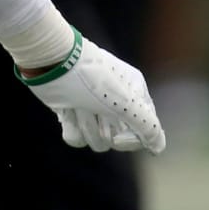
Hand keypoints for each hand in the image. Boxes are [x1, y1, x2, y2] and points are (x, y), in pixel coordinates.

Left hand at [21, 33, 165, 154]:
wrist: (51, 62)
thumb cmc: (90, 77)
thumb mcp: (124, 102)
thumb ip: (147, 126)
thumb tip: (158, 147)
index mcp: (135, 94)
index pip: (144, 131)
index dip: (131, 140)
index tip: (118, 138)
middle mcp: (117, 102)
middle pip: (117, 140)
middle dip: (101, 129)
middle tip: (91, 109)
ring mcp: (94, 108)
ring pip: (96, 140)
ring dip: (84, 126)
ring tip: (76, 105)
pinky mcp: (74, 111)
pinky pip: (77, 136)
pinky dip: (70, 125)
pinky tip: (65, 109)